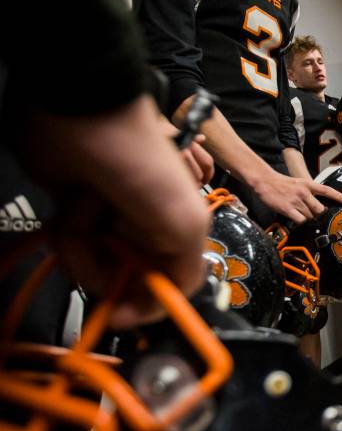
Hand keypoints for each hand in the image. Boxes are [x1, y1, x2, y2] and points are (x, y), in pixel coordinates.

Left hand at [23, 96, 210, 327]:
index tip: (122, 313)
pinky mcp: (74, 211)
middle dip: (107, 267)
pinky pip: (67, 244)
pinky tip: (73, 205)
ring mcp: (108, 221)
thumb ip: (186, 274)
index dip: (144, 303)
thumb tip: (163, 308)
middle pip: (123, 280)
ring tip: (89, 207)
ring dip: (83, 244)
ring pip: (90, 263)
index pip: (165, 286)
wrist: (84, 117)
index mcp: (178, 231)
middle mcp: (145, 230)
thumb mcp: (184, 224)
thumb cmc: (142, 165)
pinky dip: (66, 233)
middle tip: (105, 237)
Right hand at [251, 168, 341, 223]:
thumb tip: (317, 204)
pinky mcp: (288, 209)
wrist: (265, 181)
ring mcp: (296, 201)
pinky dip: (300, 221)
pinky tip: (295, 217)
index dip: (337, 196)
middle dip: (318, 214)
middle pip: (320, 209)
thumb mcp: (298, 183)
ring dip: (307, 217)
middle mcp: (304, 192)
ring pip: (310, 216)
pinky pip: (301, 220)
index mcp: (308, 184)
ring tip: (299, 212)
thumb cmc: (281, 183)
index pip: (326, 190)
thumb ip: (308, 192)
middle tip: (312, 214)